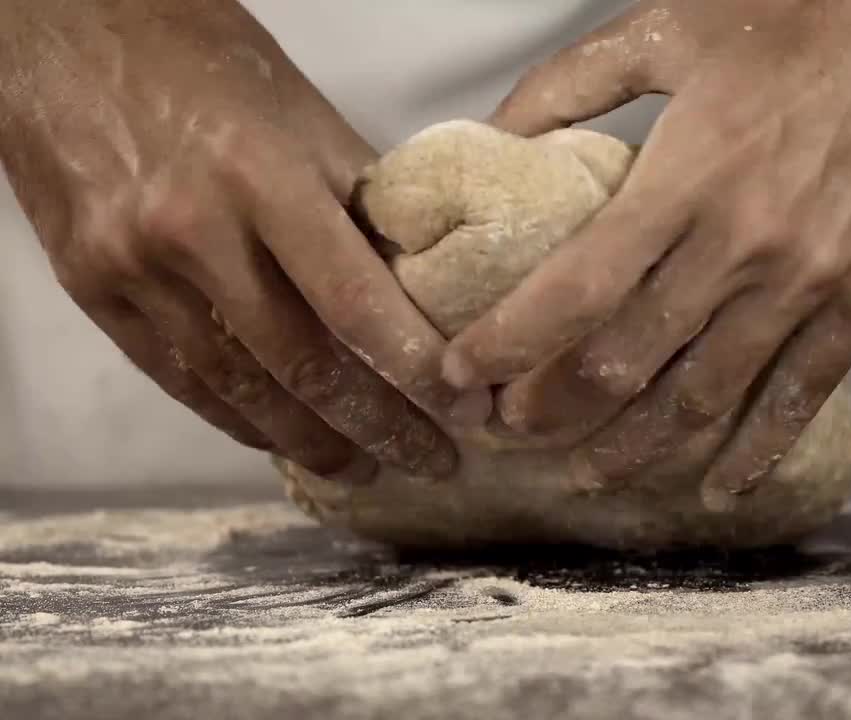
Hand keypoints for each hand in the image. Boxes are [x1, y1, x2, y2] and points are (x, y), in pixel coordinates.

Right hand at [0, 0, 488, 481]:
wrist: (58, 30)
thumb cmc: (200, 57)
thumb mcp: (302, 112)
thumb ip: (362, 200)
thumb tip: (423, 281)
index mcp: (260, 177)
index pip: (353, 301)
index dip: (414, 368)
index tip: (463, 410)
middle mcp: (192, 233)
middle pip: (301, 362)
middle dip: (377, 425)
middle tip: (432, 461)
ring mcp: (133, 269)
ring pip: (237, 386)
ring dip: (310, 440)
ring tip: (366, 467)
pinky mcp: (91, 290)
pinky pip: (178, 377)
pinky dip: (239, 419)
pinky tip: (285, 441)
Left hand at [441, 0, 850, 505]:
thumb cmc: (806, 8)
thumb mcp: (673, 24)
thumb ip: (574, 82)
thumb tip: (497, 132)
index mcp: (691, 171)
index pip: (578, 288)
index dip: (510, 344)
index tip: (464, 375)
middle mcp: (749, 241)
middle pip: (630, 360)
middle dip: (556, 409)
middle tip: (512, 431)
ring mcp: (815, 277)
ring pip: (708, 395)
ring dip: (639, 448)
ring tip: (588, 475)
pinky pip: (805, 393)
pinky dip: (758, 450)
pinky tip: (719, 488)